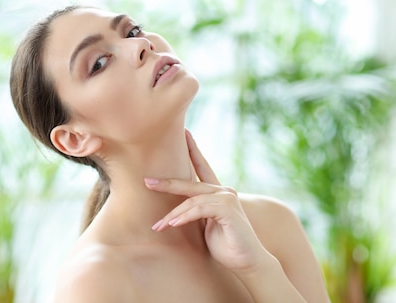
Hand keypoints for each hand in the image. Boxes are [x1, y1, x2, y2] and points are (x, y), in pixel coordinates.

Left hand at [144, 130, 270, 273]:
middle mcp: (223, 191)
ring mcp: (227, 198)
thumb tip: (173, 212)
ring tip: (158, 226)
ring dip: (172, 215)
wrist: (248, 262)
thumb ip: (194, 214)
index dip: (193, 150)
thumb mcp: (205, 227)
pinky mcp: (228, 208)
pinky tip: (173, 224)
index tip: (184, 133)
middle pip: (190, 183)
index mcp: (218, 193)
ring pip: (191, 200)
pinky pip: (199, 209)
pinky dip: (184, 217)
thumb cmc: (226, 246)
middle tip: (147, 182)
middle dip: (167, 183)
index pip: (203, 167)